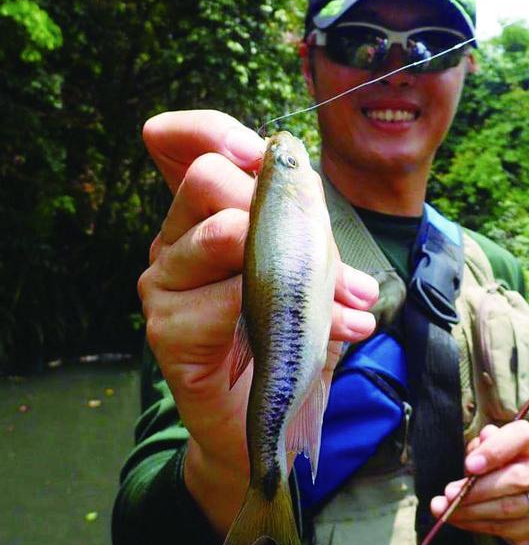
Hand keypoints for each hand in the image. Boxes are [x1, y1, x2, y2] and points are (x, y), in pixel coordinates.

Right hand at [138, 110, 378, 531]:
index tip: (258, 151)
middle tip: (317, 249)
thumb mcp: (305, 261)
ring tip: (349, 299)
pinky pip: (228, 299)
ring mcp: (162, 283)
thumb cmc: (285, 330)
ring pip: (221, 233)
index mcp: (201, 213)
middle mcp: (172, 239)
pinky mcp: (168, 330)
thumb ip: (300, 219)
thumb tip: (303, 177)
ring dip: (297, 264)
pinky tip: (338, 333)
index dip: (214, 130)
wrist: (262, 414)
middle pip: (206, 178)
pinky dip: (292, 314)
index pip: (179, 143)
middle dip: (274, 205)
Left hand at [430, 420, 528, 544]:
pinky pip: (506, 528)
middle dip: (478, 490)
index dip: (494, 453)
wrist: (520, 487)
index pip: (519, 438)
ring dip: (473, 511)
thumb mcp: (486, 445)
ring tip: (448, 510)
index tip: (469, 465)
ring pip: (509, 508)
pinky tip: (460, 520)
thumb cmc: (497, 459)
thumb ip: (480, 446)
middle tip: (450, 494)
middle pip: (515, 480)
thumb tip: (474, 457)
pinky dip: (478, 525)